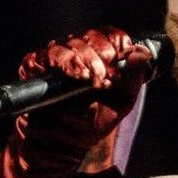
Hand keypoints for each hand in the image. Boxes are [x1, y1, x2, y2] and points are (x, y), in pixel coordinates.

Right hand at [18, 26, 152, 146]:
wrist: (65, 144)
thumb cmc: (93, 121)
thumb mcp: (122, 101)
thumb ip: (134, 76)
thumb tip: (142, 52)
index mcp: (96, 55)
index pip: (107, 33)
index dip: (117, 40)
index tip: (125, 53)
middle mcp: (75, 52)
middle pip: (91, 35)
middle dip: (104, 53)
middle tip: (110, 76)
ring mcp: (54, 57)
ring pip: (72, 43)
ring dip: (88, 60)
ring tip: (95, 82)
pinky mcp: (35, 65)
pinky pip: (51, 55)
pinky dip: (68, 64)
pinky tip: (79, 76)